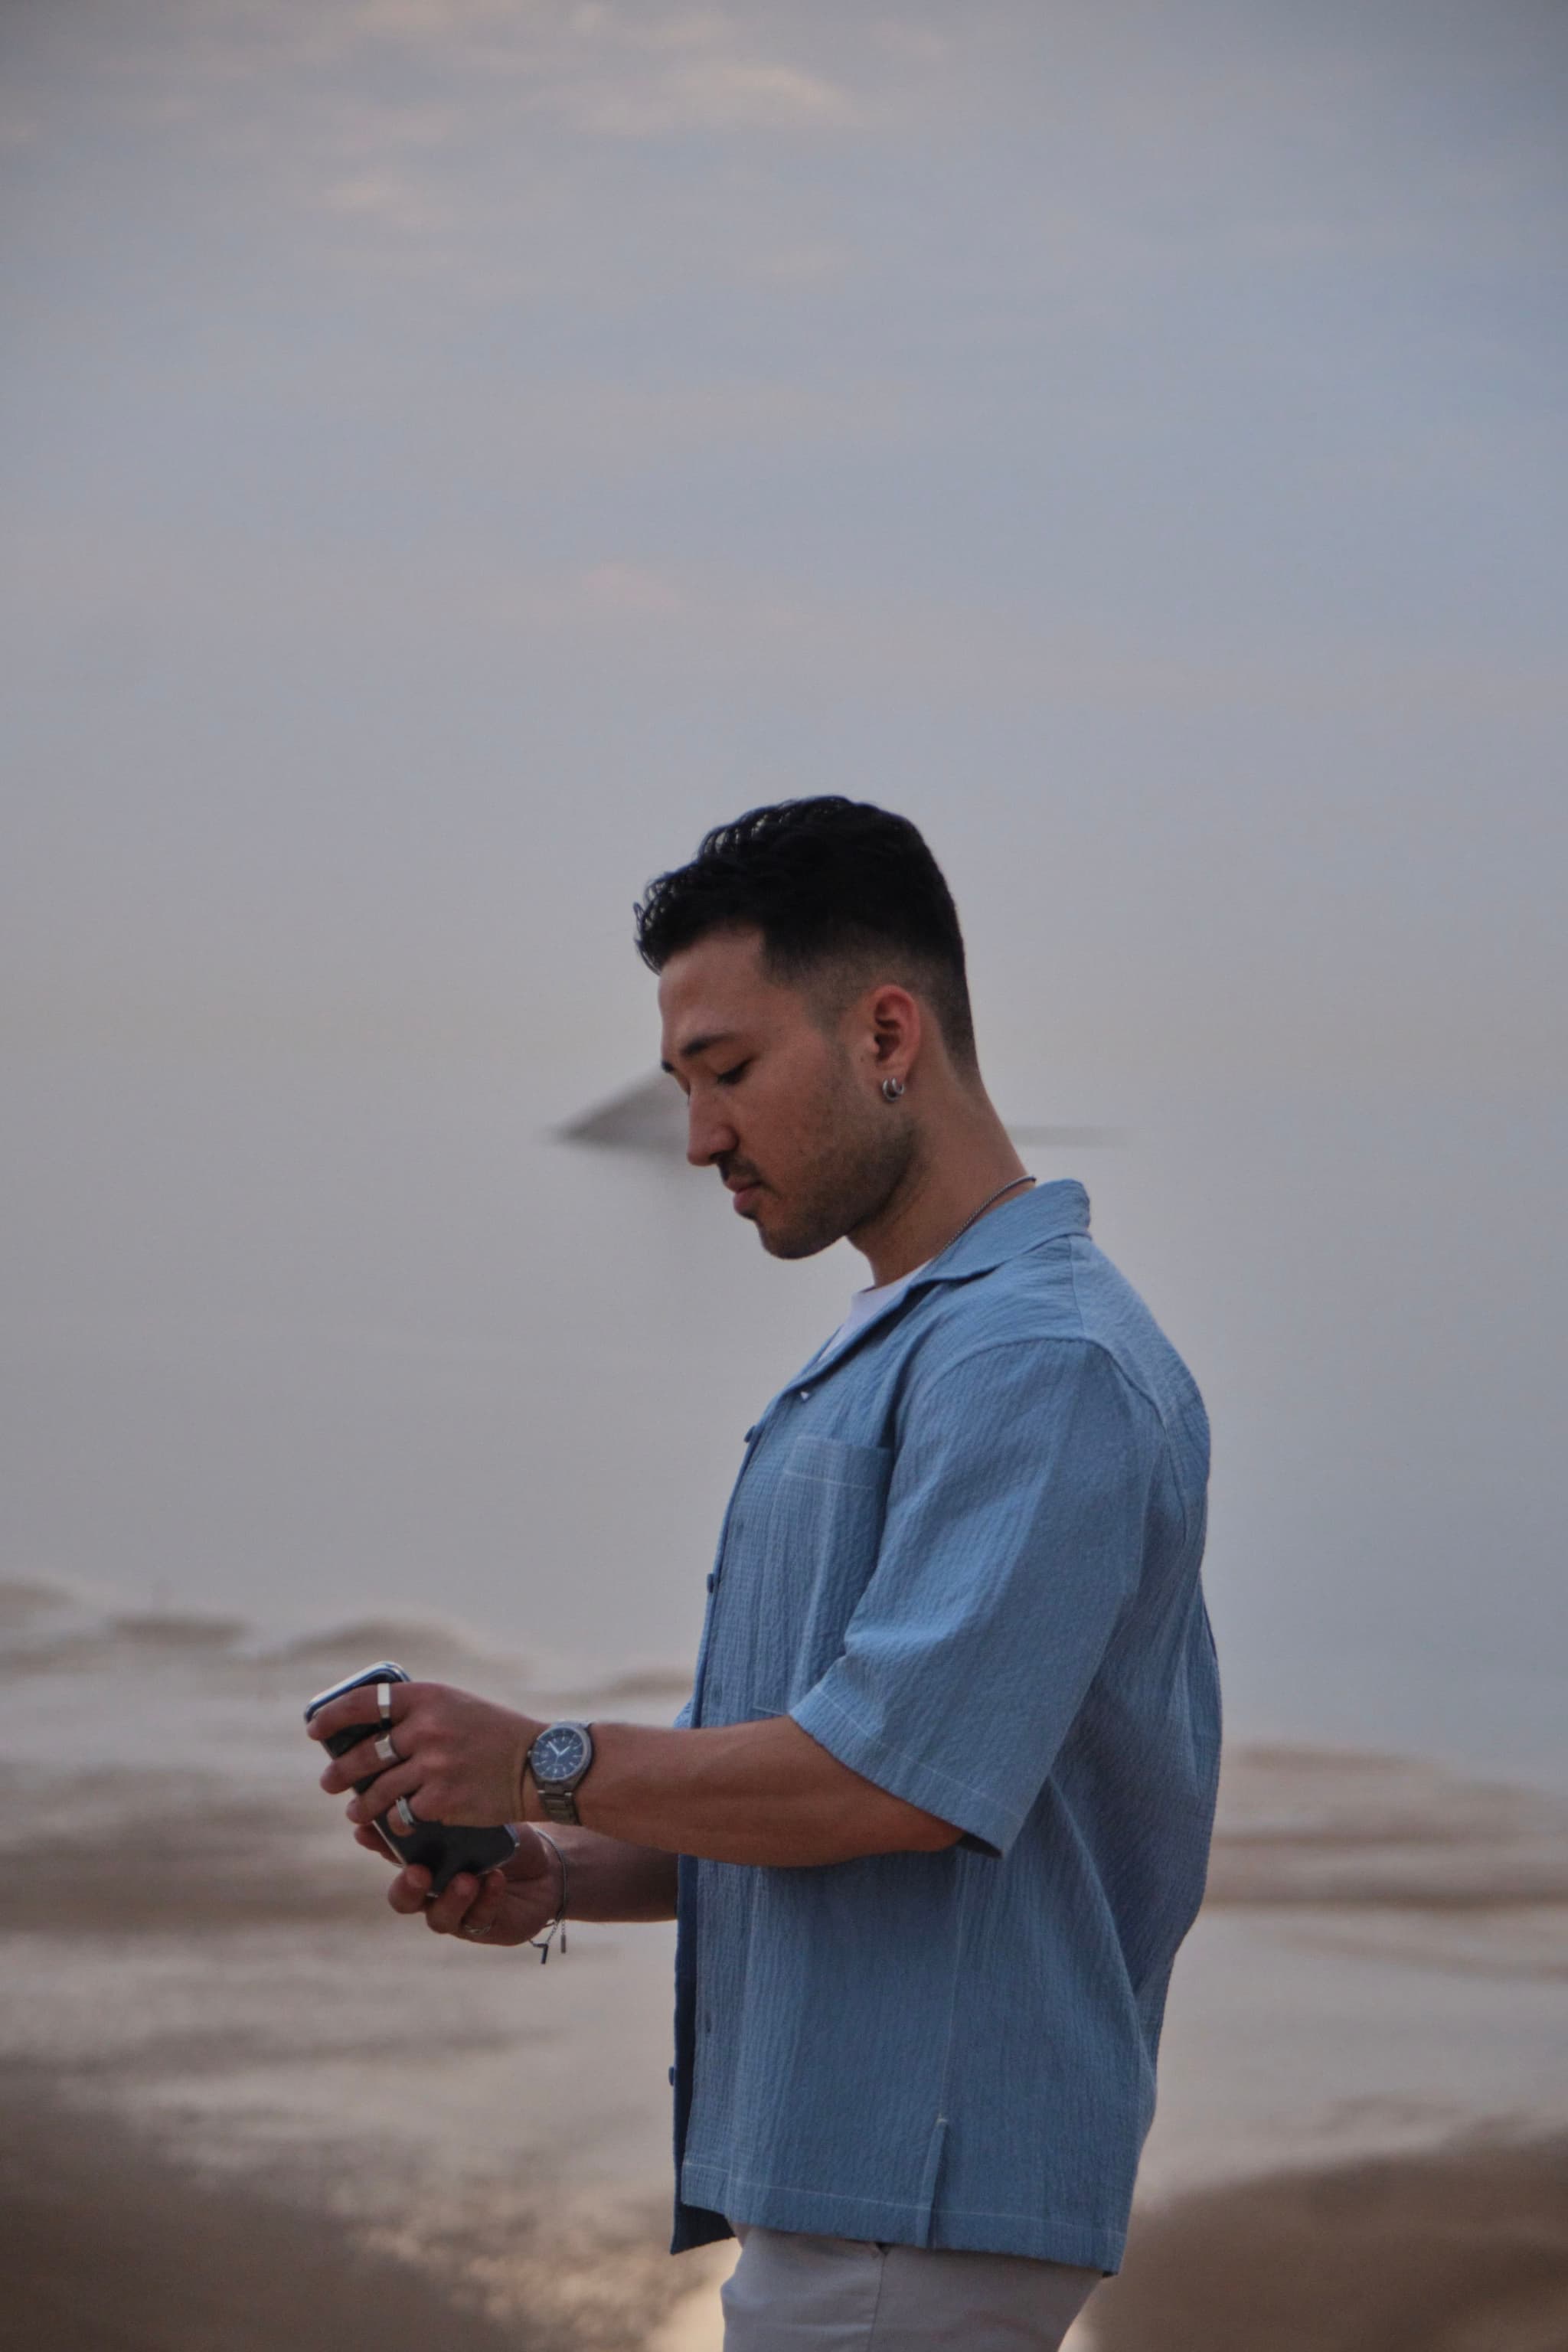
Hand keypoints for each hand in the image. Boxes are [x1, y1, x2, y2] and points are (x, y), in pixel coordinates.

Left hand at [308, 1678, 539, 1828]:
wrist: (538, 1764)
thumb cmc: (495, 1734)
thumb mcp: (457, 1706)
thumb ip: (418, 1714)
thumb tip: (370, 1732)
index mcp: (428, 1697)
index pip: (365, 1702)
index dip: (334, 1716)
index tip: (315, 1729)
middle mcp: (427, 1727)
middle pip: (364, 1753)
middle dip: (339, 1772)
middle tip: (328, 1782)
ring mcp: (433, 1764)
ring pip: (378, 1790)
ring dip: (361, 1805)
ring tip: (355, 1812)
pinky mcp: (441, 1799)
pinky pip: (402, 1814)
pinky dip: (396, 1822)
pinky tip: (396, 1824)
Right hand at [352, 1818, 563, 1946]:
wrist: (547, 1867)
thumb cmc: (505, 1837)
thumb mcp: (480, 1814)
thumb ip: (451, 1807)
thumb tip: (424, 1780)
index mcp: (425, 1857)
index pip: (392, 1852)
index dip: (376, 1844)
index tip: (366, 1831)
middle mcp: (434, 1889)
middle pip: (403, 1898)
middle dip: (406, 1887)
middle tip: (417, 1872)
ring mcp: (455, 1910)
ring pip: (437, 1917)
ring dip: (450, 1898)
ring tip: (466, 1879)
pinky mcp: (481, 1925)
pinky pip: (477, 1919)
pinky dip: (486, 1899)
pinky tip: (495, 1880)